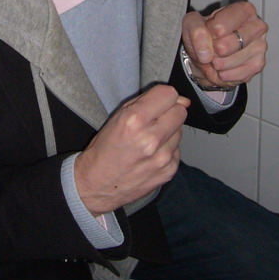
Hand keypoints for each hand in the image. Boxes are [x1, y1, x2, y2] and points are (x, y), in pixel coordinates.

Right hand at [74, 84, 189, 215]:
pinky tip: (151, 155)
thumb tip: (179, 99)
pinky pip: (177, 150)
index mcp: (135, 120)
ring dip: (168, 132)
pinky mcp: (169, 171)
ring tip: (149, 141)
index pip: (170, 95)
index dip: (164, 97)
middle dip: (169, 113)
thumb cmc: (104, 149)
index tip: (158, 102)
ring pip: (180, 131)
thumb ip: (146, 102)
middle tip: (154, 122)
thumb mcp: (117, 117)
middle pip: (180, 112)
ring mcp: (162, 157)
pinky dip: (167, 149)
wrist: (98, 184)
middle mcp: (151, 139)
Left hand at [182, 1, 267, 88]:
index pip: (221, 26)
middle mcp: (256, 26)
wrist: (207, 56)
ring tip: (217, 57)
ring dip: (218, 64)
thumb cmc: (204, 35)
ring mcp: (260, 45)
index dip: (209, 33)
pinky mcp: (259, 64)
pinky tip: (224, 67)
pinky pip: (239, 74)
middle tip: (213, 48)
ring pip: (233, 60)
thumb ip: (196, 30)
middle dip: (215, 50)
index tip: (209, 33)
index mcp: (243, 10)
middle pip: (230, 43)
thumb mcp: (192, 24)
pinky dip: (225, 75)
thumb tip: (206, 51)